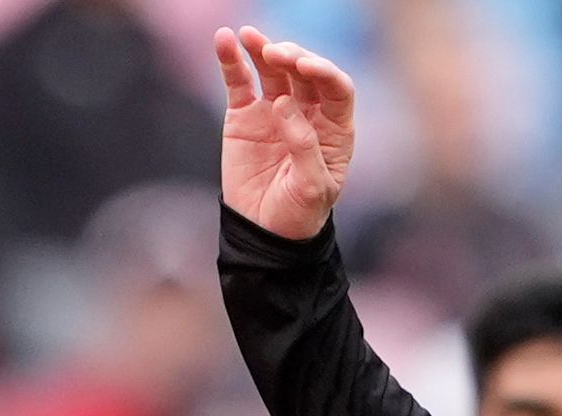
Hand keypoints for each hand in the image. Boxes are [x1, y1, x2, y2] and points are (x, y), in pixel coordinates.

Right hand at [214, 28, 356, 241]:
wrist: (263, 232)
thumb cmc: (299, 214)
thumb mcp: (312, 188)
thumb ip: (304, 146)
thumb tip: (282, 104)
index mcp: (333, 128)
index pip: (336, 88)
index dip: (323, 72)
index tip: (304, 67)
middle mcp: (307, 112)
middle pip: (304, 72)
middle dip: (292, 57)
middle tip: (276, 55)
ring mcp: (274, 110)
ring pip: (272, 69)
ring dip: (263, 49)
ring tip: (250, 37)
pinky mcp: (244, 115)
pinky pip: (239, 81)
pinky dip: (232, 60)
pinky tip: (225, 40)